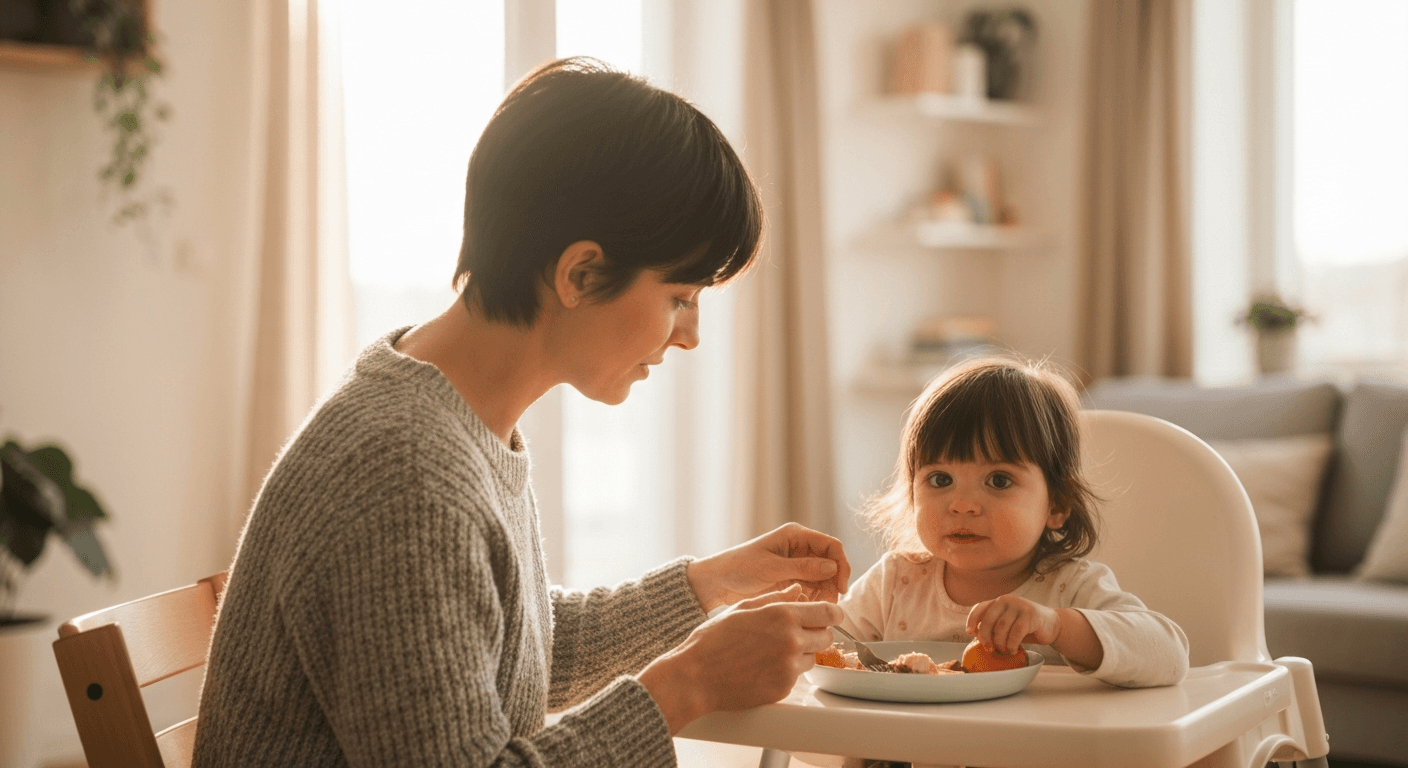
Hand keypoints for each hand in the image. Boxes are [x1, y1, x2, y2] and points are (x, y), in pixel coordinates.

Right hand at [638, 584, 842, 731]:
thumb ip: (776, 597)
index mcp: (783, 615)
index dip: (832, 613)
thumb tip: (798, 590)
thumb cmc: (713, 639)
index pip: (829, 612)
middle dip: (817, 634)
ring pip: (813, 658)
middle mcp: (792, 640)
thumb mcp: (743, 608)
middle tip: (798, 634)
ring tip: (773, 652)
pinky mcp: (784, 688)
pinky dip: (786, 671)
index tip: (829, 616)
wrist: (696, 677)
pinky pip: (796, 676)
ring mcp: (789, 667)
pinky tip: (763, 667)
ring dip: (802, 654)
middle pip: (827, 637)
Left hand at [687, 522, 850, 610]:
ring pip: (823, 579)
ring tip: (817, 609)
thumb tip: (832, 567)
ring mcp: (796, 565)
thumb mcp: (771, 568)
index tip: (841, 586)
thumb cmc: (739, 568)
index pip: (831, 546)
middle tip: (829, 605)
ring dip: (824, 593)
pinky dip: (814, 599)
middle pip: (830, 564)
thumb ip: (802, 567)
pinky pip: (812, 589)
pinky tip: (806, 608)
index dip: (841, 564)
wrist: (717, 582)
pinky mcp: (791, 581)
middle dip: (833, 583)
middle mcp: (799, 548)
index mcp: (795, 536)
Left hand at [965, 594, 1060, 655]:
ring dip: (1001, 643)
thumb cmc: (1026, 627)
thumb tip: (976, 636)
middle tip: (989, 649)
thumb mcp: (1008, 623)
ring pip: (1001, 628)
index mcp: (999, 601)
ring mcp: (1019, 605)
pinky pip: (1015, 633)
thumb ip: (995, 625)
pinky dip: (1012, 644)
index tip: (969, 632)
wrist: (1051, 624)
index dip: (972, 619)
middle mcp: (1007, 600)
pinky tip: (1013, 649)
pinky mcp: (1030, 614)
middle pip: (988, 620)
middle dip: (986, 637)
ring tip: (1005, 650)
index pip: (980, 607)